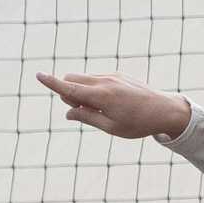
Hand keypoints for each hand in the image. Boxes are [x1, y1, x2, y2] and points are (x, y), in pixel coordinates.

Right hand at [36, 71, 191, 139]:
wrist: (165, 110)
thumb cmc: (138, 124)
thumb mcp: (111, 127)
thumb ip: (87, 118)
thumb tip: (68, 114)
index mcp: (101, 96)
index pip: (69, 89)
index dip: (52, 83)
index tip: (38, 74)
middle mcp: (104, 81)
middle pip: (71, 79)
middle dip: (69, 93)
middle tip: (84, 111)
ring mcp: (111, 76)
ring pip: (83, 78)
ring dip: (82, 91)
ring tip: (102, 108)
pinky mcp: (118, 75)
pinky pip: (97, 78)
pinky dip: (94, 89)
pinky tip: (113, 102)